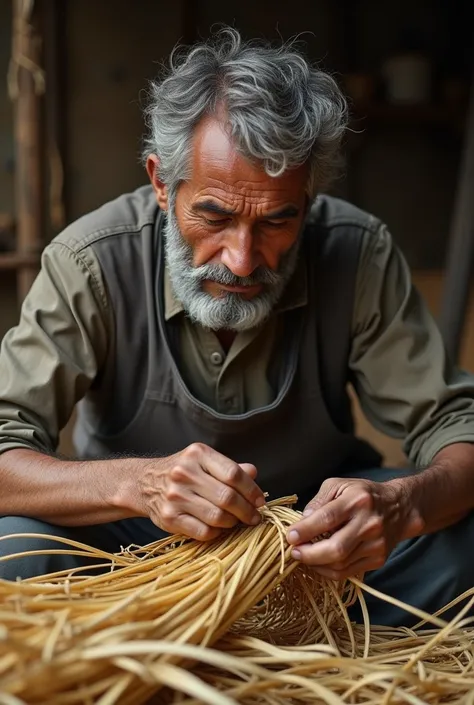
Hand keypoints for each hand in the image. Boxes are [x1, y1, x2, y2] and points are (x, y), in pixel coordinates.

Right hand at [136, 443, 265, 540]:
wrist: (145, 483)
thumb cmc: (183, 472)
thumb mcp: (204, 461)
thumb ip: (229, 468)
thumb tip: (253, 473)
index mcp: (197, 454)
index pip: (233, 474)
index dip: (251, 490)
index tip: (260, 501)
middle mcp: (184, 473)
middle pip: (227, 497)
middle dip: (246, 510)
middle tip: (254, 517)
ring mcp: (175, 496)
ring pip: (217, 517)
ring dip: (233, 523)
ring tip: (236, 521)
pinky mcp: (169, 518)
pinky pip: (203, 532)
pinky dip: (217, 533)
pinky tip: (219, 528)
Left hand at [286, 477, 422, 579]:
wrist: (399, 507)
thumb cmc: (362, 494)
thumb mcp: (339, 485)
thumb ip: (318, 501)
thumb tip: (302, 521)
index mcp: (358, 501)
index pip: (328, 519)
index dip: (306, 530)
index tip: (290, 536)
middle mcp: (369, 524)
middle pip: (336, 548)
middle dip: (309, 554)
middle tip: (293, 552)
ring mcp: (376, 545)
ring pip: (340, 564)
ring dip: (316, 563)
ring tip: (303, 556)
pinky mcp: (378, 559)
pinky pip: (347, 572)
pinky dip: (328, 571)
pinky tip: (318, 562)